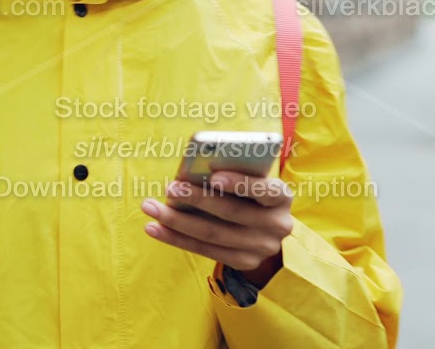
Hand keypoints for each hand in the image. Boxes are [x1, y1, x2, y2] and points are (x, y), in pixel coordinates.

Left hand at [141, 171, 293, 287]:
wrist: (269, 233)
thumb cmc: (252, 195)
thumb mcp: (254, 182)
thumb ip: (235, 175)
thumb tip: (193, 172)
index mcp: (282, 197)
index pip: (265, 189)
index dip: (240, 183)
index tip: (214, 175)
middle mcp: (276, 225)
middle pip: (232, 212)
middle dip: (197, 199)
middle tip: (170, 189)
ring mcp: (261, 248)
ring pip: (213, 234)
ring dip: (177, 221)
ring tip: (151, 208)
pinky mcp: (244, 262)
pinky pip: (205, 250)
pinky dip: (177, 239)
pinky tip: (155, 228)